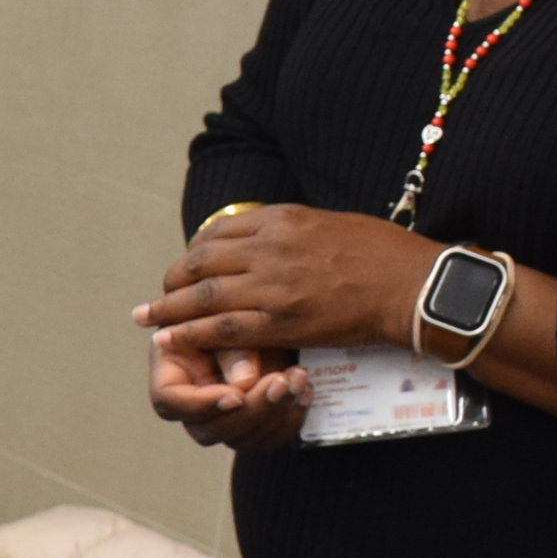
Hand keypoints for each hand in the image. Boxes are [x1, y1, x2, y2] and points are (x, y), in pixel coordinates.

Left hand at [136, 203, 435, 370]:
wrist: (409, 284)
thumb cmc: (381, 253)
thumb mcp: (329, 222)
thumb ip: (292, 230)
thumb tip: (268, 237)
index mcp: (282, 218)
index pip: (220, 232)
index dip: (195, 252)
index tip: (185, 267)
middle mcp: (269, 248)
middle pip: (202, 262)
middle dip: (173, 281)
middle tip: (156, 296)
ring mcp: (272, 285)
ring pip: (204, 296)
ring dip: (169, 310)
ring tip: (147, 320)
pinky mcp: (280, 321)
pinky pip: (222, 328)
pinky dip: (190, 334)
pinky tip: (170, 339)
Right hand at [146, 318, 309, 454]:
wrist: (266, 312)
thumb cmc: (238, 308)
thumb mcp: (231, 318)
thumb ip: (232, 347)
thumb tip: (244, 383)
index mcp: (172, 372)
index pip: (169, 401)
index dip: (200, 405)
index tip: (236, 396)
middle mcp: (191, 403)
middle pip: (207, 429)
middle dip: (250, 411)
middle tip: (280, 382)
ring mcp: (221, 419)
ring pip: (240, 439)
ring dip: (274, 414)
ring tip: (299, 377)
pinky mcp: (250, 426)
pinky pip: (267, 439)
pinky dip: (289, 420)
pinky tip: (305, 392)